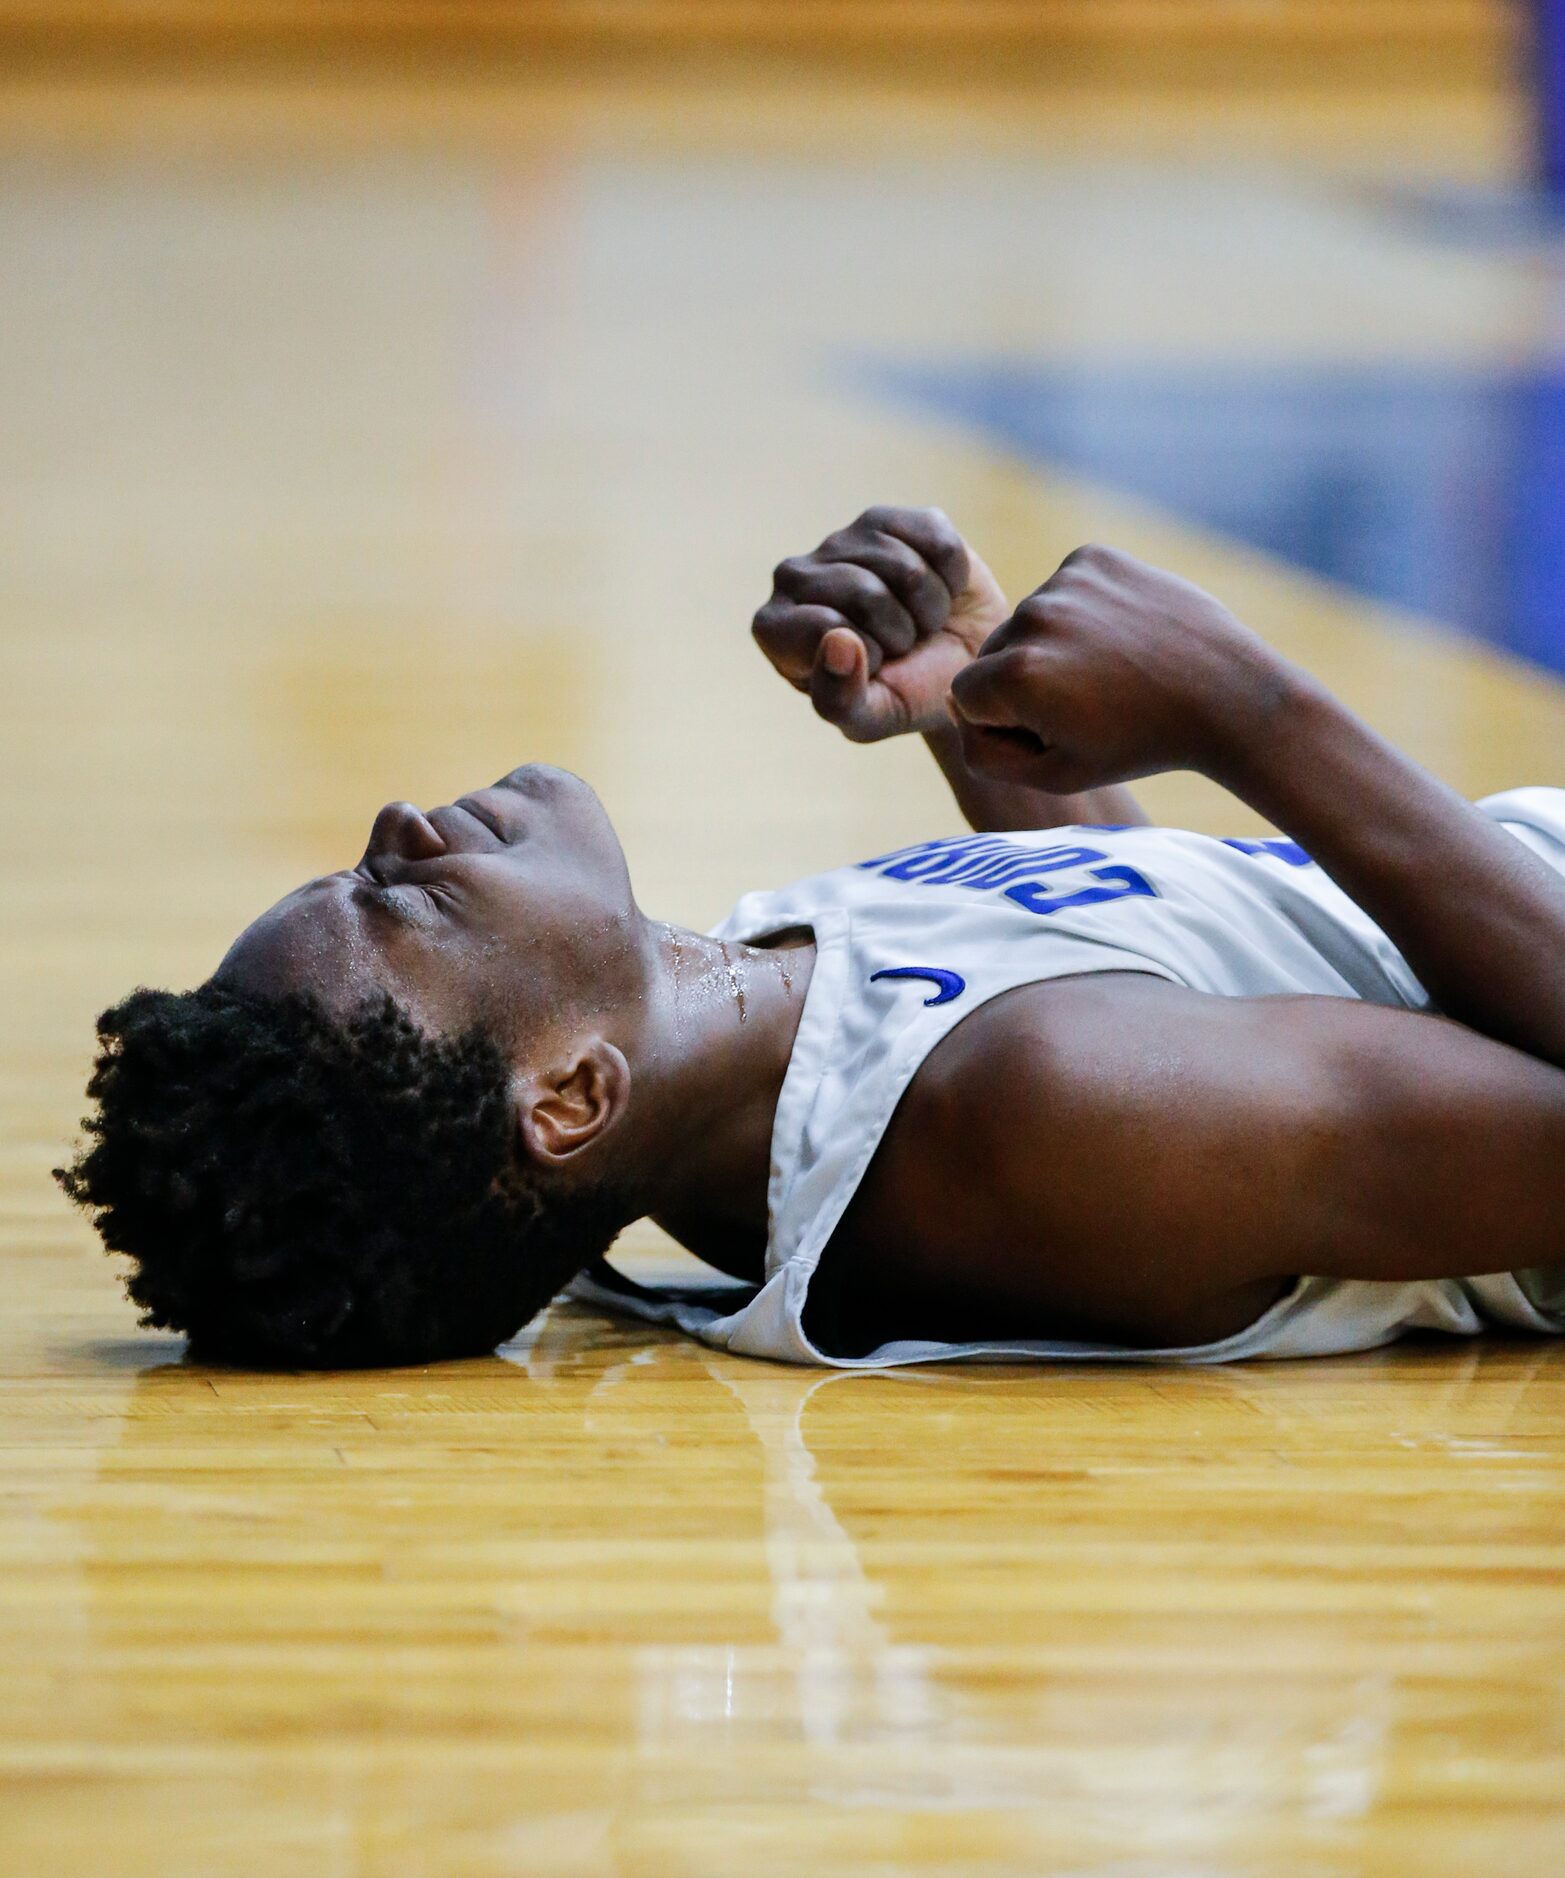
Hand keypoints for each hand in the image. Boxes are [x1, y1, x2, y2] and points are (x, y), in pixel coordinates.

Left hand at [751, 505, 1007, 741]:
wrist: (962, 664)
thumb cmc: (907, 693)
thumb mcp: (871, 719)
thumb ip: (840, 699)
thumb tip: (836, 639)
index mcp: (774, 628)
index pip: (824, 625)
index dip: (867, 654)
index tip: (873, 668)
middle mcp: (794, 576)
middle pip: (865, 592)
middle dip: (901, 631)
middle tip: (902, 646)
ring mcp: (841, 540)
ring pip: (905, 566)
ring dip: (929, 608)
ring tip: (920, 623)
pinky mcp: (891, 519)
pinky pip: (936, 542)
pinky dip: (951, 578)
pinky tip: (938, 591)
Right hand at [949, 544, 1293, 790]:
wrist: (1226, 694)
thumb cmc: (1139, 745)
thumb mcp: (1056, 775)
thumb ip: (986, 755)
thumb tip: (956, 707)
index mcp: (1017, 676)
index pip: (965, 697)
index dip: (1006, 723)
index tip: (1056, 730)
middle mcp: (1032, 619)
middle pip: (992, 654)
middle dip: (1024, 680)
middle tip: (1088, 703)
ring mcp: (1065, 582)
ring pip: (1028, 622)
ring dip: (1054, 646)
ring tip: (1110, 671)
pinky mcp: (1092, 558)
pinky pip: (1062, 589)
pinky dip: (1082, 612)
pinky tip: (1120, 637)